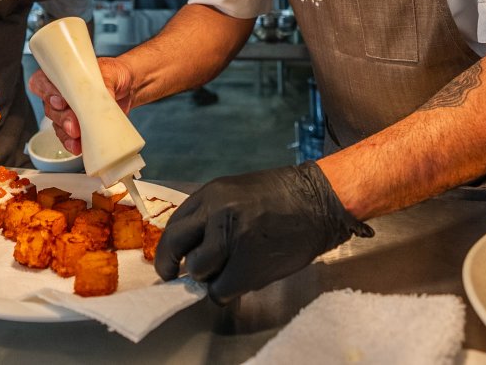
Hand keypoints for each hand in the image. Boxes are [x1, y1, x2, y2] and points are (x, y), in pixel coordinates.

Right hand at [28, 56, 133, 155]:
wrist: (127, 88)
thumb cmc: (113, 74)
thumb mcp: (109, 72)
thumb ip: (102, 84)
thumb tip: (102, 99)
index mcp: (62, 74)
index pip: (42, 82)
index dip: (47, 93)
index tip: (61, 102)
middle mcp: (60, 92)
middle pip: (50, 107)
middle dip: (61, 117)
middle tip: (73, 124)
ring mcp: (67, 110)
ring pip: (56, 124)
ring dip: (65, 132)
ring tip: (76, 137)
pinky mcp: (76, 125)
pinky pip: (66, 136)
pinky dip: (71, 142)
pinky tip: (77, 146)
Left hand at [155, 161, 373, 303]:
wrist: (317, 203)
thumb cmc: (279, 197)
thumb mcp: (236, 193)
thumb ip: (211, 216)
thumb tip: (191, 247)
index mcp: (211, 194)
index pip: (174, 225)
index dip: (168, 248)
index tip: (170, 262)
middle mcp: (215, 214)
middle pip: (175, 247)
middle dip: (171, 266)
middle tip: (176, 276)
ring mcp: (231, 239)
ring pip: (198, 272)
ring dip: (208, 278)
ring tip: (226, 272)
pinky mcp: (247, 265)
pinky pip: (220, 291)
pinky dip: (226, 292)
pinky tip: (239, 282)